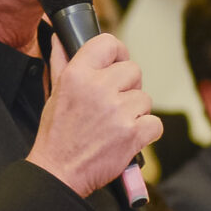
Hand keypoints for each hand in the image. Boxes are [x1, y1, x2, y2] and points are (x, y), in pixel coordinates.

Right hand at [24, 32, 159, 197]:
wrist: (59, 172)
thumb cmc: (57, 134)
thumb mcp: (55, 92)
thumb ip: (61, 62)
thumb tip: (60, 37)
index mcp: (78, 74)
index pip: (109, 43)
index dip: (118, 53)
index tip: (116, 65)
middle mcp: (98, 88)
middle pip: (134, 70)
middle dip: (128, 87)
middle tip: (113, 104)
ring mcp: (118, 112)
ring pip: (145, 98)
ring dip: (136, 112)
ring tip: (116, 125)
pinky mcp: (133, 134)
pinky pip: (155, 123)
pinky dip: (145, 132)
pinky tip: (127, 138)